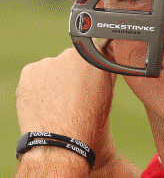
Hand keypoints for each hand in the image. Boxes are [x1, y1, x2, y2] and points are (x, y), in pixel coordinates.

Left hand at [16, 48, 116, 173]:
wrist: (60, 140)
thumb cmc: (87, 120)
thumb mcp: (106, 92)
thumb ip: (107, 69)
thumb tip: (107, 54)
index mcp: (92, 57)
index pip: (92, 48)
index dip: (89, 64)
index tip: (86, 76)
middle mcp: (70, 54)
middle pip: (70, 58)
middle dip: (71, 71)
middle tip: (72, 93)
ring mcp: (48, 62)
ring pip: (52, 67)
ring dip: (54, 79)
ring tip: (57, 101)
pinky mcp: (30, 71)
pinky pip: (36, 74)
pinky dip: (39, 85)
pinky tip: (45, 101)